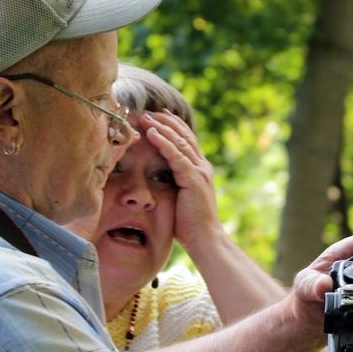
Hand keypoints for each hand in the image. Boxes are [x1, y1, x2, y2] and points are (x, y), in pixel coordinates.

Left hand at [140, 110, 221, 252]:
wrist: (206, 240)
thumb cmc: (190, 226)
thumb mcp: (179, 199)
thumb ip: (172, 184)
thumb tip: (156, 179)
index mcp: (200, 170)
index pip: (187, 140)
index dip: (173, 126)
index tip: (158, 115)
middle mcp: (202, 167)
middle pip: (184, 135)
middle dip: (166, 121)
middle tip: (149, 111)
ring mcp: (200, 171)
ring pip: (180, 142)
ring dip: (161, 127)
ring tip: (146, 117)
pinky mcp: (194, 179)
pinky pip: (176, 156)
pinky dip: (163, 142)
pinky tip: (151, 133)